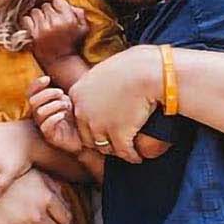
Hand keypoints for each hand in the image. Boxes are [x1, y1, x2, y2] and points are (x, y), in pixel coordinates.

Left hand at [21, 0, 89, 68]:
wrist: (61, 61)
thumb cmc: (72, 44)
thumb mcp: (83, 29)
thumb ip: (79, 14)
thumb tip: (70, 5)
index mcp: (69, 19)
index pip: (57, 0)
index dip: (58, 6)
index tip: (59, 13)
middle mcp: (56, 22)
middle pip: (45, 5)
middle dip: (48, 12)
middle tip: (51, 21)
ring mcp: (43, 28)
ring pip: (35, 11)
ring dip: (38, 17)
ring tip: (43, 25)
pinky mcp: (33, 34)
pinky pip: (26, 19)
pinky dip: (29, 23)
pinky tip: (36, 28)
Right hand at [28, 77, 83, 155]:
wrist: (82, 138)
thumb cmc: (75, 119)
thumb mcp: (69, 103)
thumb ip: (61, 95)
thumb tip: (58, 89)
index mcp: (41, 105)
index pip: (31, 92)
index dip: (36, 84)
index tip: (47, 79)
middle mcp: (39, 114)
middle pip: (33, 100)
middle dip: (47, 94)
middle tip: (61, 92)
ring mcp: (43, 125)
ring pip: (39, 112)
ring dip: (53, 105)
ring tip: (66, 105)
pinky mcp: (49, 136)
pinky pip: (46, 126)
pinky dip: (54, 118)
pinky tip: (62, 115)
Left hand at [70, 45, 159, 163]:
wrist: (146, 71)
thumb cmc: (131, 66)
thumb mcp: (104, 72)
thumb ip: (98, 84)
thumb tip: (105, 89)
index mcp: (77, 94)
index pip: (79, 118)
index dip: (93, 124)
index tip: (107, 126)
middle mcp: (83, 112)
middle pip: (88, 136)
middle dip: (102, 141)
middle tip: (116, 144)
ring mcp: (99, 125)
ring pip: (104, 147)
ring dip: (116, 151)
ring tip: (127, 153)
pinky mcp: (118, 134)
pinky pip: (123, 152)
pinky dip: (132, 157)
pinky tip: (138, 157)